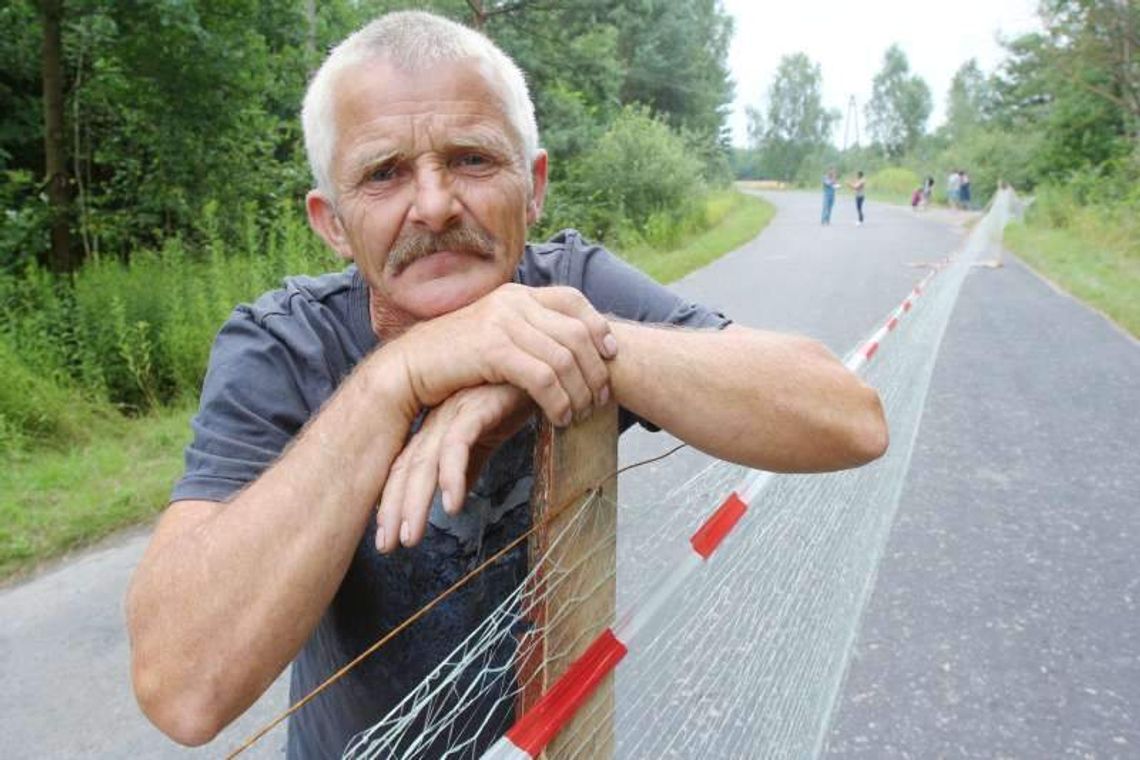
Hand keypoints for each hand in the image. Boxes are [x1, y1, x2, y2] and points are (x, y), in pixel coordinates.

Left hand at [375, 383, 534, 552]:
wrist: (551, 366)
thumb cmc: (521, 393)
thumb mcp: (492, 434)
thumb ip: (471, 462)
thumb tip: (455, 496)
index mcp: (440, 425)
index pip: (407, 467)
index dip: (394, 502)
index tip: (388, 539)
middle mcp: (440, 418)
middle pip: (407, 467)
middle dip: (394, 508)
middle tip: (387, 547)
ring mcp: (456, 410)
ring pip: (425, 461)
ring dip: (415, 501)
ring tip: (411, 537)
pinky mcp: (478, 405)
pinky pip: (458, 445)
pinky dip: (452, 476)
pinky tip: (452, 506)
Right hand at [394, 284, 616, 426]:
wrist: (407, 368)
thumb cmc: (454, 361)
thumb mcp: (496, 338)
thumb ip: (527, 335)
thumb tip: (567, 351)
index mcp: (516, 294)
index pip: (573, 300)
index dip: (598, 326)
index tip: (611, 354)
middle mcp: (512, 302)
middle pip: (576, 332)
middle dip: (595, 370)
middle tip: (601, 399)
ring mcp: (502, 323)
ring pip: (564, 358)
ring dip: (579, 392)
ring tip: (580, 414)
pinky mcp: (492, 349)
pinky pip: (542, 377)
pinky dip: (558, 400)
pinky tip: (558, 418)